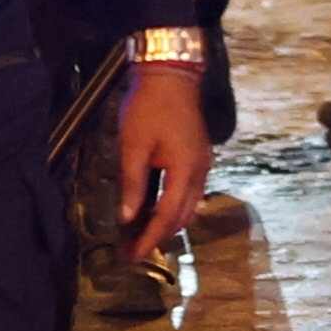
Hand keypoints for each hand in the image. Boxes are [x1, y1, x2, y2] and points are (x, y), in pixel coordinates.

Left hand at [113, 65, 212, 267]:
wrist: (171, 73)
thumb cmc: (148, 107)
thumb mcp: (133, 145)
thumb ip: (132, 184)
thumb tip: (128, 218)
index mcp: (185, 170)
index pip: (168, 216)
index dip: (151, 238)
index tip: (134, 257)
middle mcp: (200, 171)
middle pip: (183, 216)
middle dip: (160, 236)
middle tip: (134, 251)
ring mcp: (203, 163)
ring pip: (189, 205)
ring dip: (168, 222)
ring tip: (143, 234)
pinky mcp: (199, 155)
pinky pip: (190, 191)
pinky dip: (174, 206)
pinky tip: (155, 207)